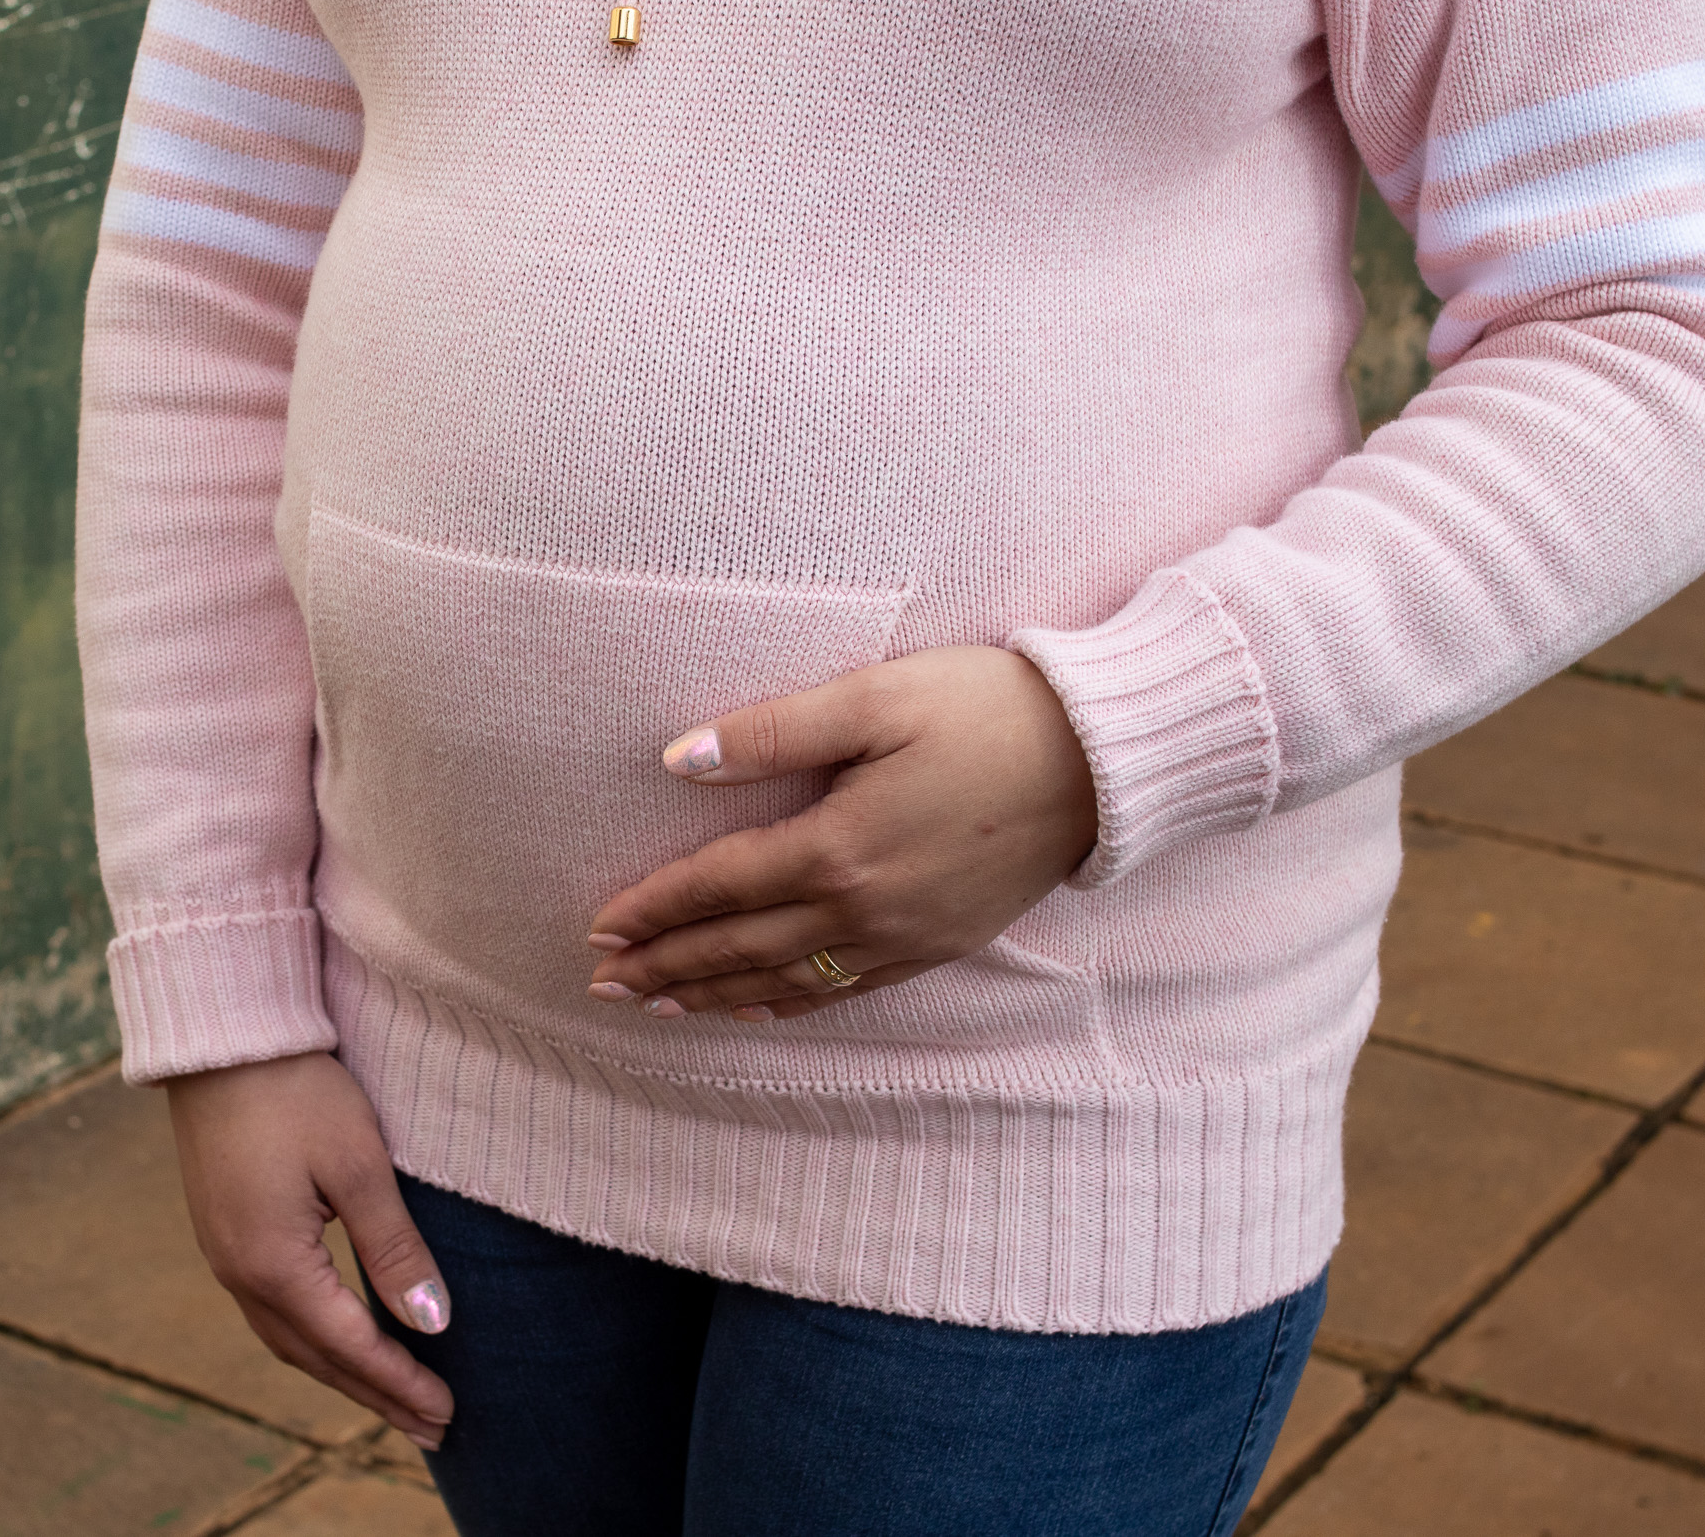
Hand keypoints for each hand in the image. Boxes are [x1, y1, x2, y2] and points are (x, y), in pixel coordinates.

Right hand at [166, 1052, 455, 1448]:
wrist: (220, 1036)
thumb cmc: (295, 1089)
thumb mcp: (358, 1165)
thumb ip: (393, 1248)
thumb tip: (432, 1323)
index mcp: (273, 1264)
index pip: (350, 1346)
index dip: (401, 1383)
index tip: (448, 1413)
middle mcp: (239, 1273)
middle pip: (316, 1358)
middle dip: (376, 1395)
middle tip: (431, 1428)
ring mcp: (224, 1255)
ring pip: (289, 1340)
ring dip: (343, 1373)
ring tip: (392, 1398)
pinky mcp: (223, 1232)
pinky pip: (272, 1312)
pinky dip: (314, 1340)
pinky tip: (339, 1339)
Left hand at [585, 645, 1097, 1021]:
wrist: (1105, 758)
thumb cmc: (988, 709)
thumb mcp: (875, 698)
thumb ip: (773, 732)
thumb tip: (678, 759)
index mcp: (839, 848)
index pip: (721, 885)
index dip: (656, 906)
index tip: (599, 923)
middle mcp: (865, 911)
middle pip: (740, 946)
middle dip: (665, 965)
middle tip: (601, 980)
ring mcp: (904, 939)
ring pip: (785, 982)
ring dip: (712, 994)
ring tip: (653, 1004)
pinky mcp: (939, 945)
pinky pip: (843, 993)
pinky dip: (784, 1004)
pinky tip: (751, 1007)